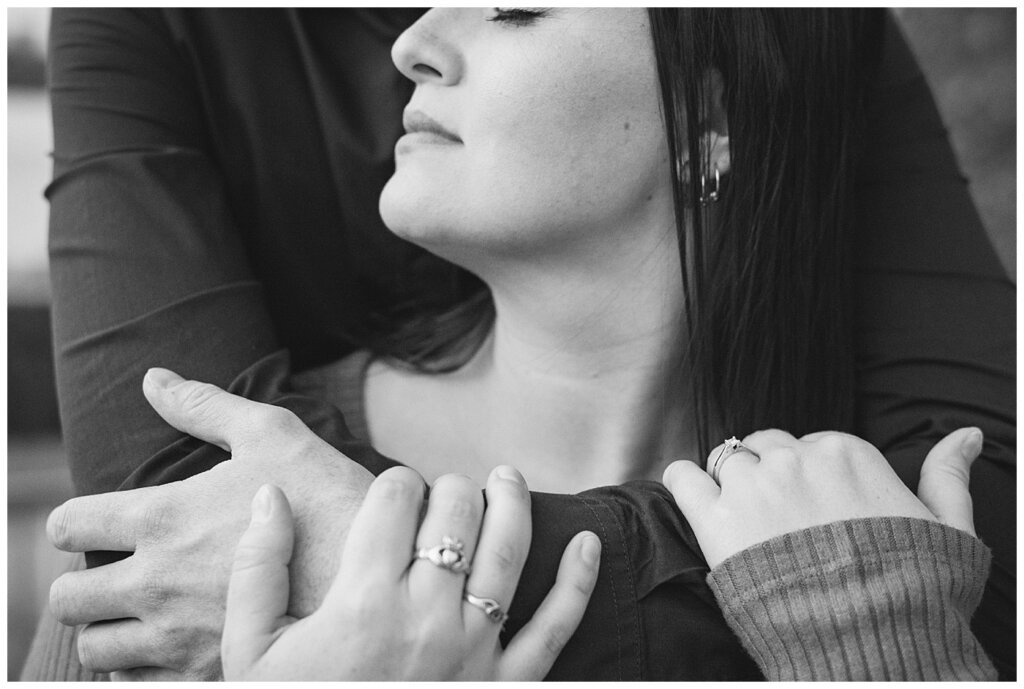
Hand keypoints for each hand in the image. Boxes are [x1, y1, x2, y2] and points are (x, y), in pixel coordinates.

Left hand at [46, 368, 373, 678]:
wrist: (383, 569)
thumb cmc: (328, 495)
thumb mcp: (272, 432)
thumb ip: (205, 406)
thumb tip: (155, 380)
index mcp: (163, 518)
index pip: (69, 525)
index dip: (74, 522)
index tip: (92, 525)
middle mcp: (157, 581)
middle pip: (68, 599)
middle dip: (81, 586)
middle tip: (113, 575)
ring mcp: (178, 636)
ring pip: (95, 650)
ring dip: (107, 631)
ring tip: (138, 616)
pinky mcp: (206, 672)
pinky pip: (135, 686)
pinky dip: (137, 670)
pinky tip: (165, 648)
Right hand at [222, 467, 601, 679]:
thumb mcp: (252, 650)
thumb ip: (258, 569)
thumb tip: (270, 497)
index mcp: (362, 602)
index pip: (395, 498)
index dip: (394, 482)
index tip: (391, 494)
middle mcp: (426, 617)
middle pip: (455, 513)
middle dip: (449, 489)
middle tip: (442, 493)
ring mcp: (473, 651)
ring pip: (508, 552)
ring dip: (512, 503)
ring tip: (507, 479)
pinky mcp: (507, 685)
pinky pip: (555, 627)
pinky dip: (578, 583)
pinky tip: (589, 543)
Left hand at [662, 427, 981, 568]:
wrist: (867, 640)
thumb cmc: (910, 590)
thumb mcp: (948, 529)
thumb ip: (948, 475)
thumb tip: (968, 435)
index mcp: (845, 452)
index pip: (811, 446)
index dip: (812, 478)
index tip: (816, 510)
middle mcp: (794, 459)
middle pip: (766, 447)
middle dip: (771, 476)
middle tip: (779, 519)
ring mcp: (752, 486)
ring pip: (727, 460)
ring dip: (732, 483)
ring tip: (744, 519)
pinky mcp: (716, 519)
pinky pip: (683, 477)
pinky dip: (686, 484)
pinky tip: (699, 502)